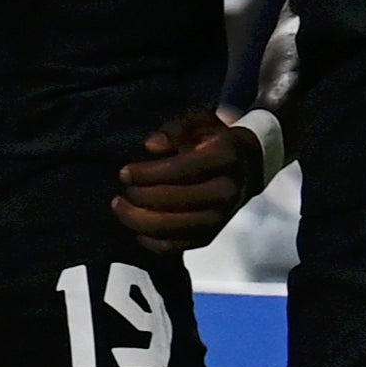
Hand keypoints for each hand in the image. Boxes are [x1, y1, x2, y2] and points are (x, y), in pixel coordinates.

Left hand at [114, 110, 264, 254]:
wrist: (245, 166)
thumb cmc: (212, 138)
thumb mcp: (197, 120)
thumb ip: (175, 128)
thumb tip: (151, 146)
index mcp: (224, 157)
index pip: (181, 170)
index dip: (148, 173)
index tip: (124, 172)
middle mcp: (227, 190)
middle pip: (176, 201)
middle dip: (141, 197)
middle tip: (121, 190)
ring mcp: (221, 216)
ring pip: (176, 228)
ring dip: (141, 221)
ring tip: (121, 208)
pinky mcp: (212, 235)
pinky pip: (180, 246)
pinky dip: (154, 242)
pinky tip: (137, 229)